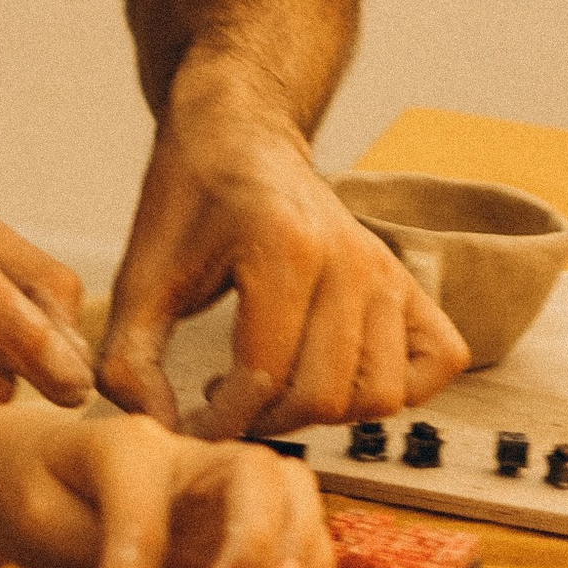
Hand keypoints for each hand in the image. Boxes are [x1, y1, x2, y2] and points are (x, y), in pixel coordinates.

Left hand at [0, 405, 335, 567]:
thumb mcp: (36, 519)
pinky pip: (296, 517)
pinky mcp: (233, 510)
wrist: (30, 461)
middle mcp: (183, 452)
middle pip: (253, 473)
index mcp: (124, 446)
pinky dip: (310, 556)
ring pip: (289, 485)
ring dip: (299, 545)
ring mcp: (215, 478)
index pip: (142, 521)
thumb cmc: (29, 487)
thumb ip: (93, 554)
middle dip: (255, 543)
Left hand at [96, 106, 466, 437]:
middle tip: (226, 405)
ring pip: (381, 395)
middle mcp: (350, 257)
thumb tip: (160, 432)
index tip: (188, 423)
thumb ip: (131, 360)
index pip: (264, 377)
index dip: (221, 420)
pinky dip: (399, 389)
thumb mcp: (140, 275)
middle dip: (267, 421)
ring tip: (276, 388)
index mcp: (283, 246)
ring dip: (325, 413)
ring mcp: (388, 270)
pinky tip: (340, 375)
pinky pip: (437, 362)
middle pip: (325, 396)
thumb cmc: (190, 198)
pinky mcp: (410, 281)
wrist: (239, 134)